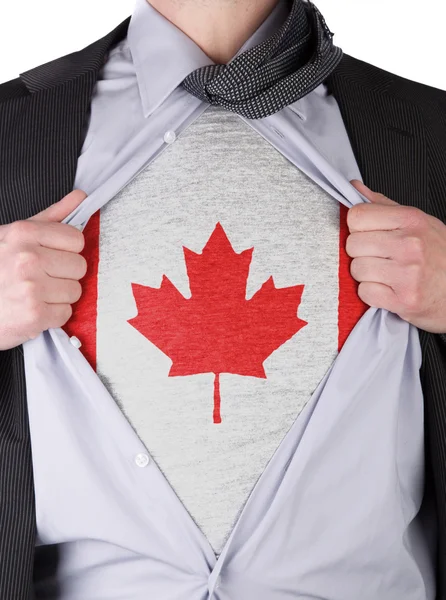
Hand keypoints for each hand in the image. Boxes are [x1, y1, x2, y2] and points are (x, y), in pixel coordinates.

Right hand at [0, 190, 87, 349]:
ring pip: (75, 291)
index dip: (67, 251)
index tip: (52, 256)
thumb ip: (51, 217)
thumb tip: (80, 197)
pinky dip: (52, 315)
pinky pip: (66, 313)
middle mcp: (27, 258)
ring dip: (59, 296)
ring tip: (36, 294)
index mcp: (23, 234)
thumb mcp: (14, 236)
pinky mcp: (34, 314)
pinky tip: (34, 308)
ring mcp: (31, 287)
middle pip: (79, 266)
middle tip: (42, 278)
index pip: (76, 239)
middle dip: (64, 274)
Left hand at [347, 180, 445, 332]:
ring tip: (386, 274)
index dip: (357, 227)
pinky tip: (389, 289)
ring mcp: (408, 273)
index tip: (368, 234)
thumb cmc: (440, 256)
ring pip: (356, 269)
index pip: (357, 216)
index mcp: (412, 220)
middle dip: (361, 253)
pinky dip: (373, 294)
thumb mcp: (419, 223)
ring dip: (366, 275)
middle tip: (380, 257)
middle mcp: (410, 244)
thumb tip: (354, 188)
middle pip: (353, 244)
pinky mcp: (404, 299)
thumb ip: (383, 206)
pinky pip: (365, 292)